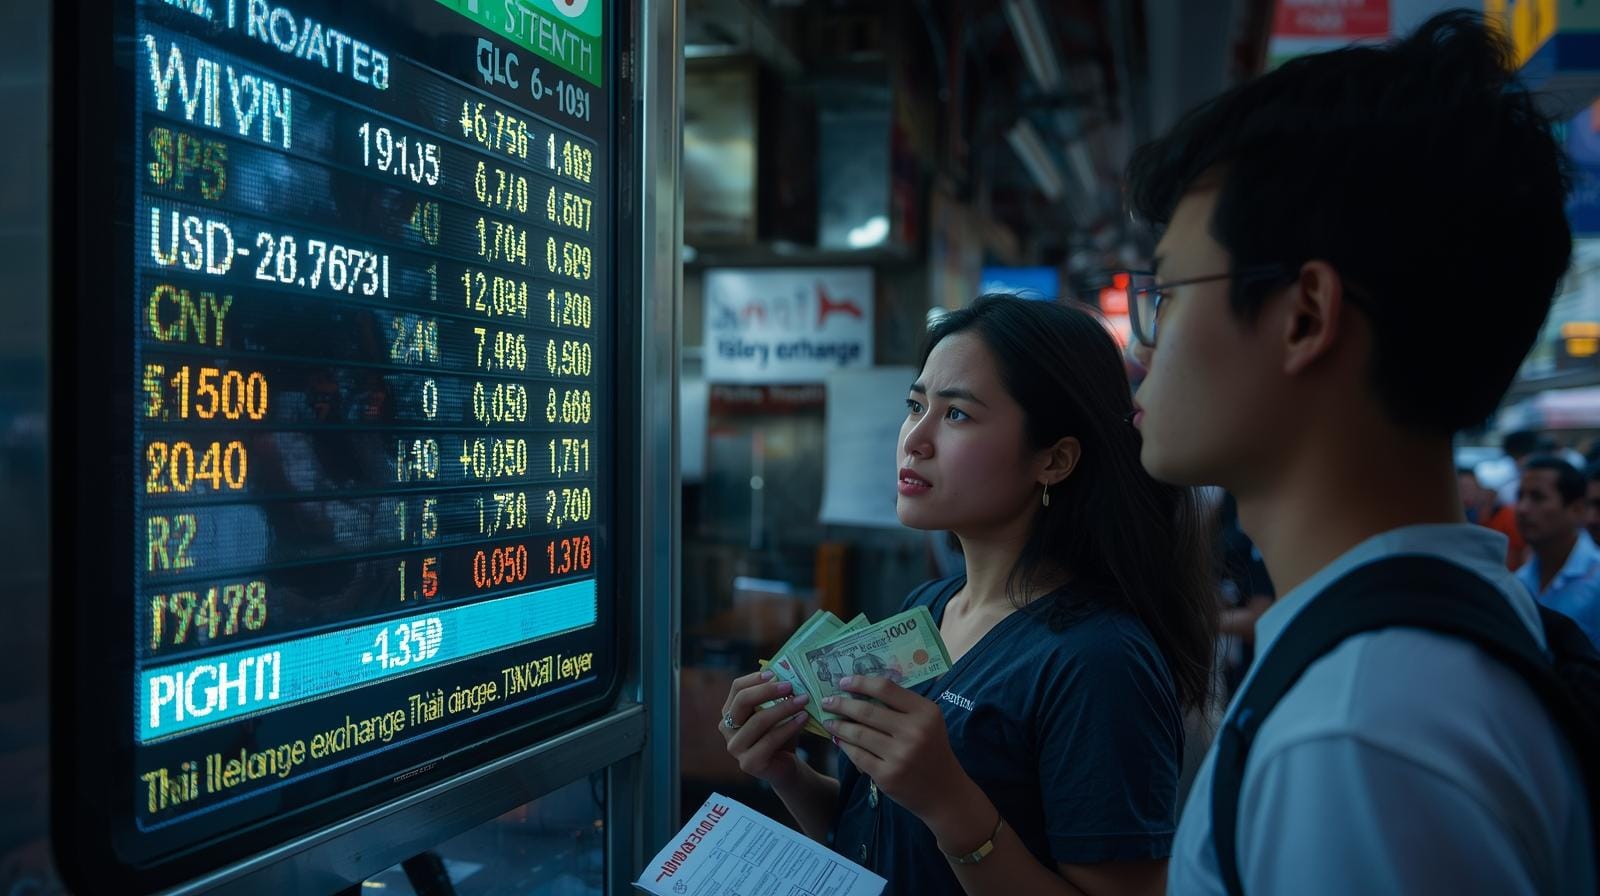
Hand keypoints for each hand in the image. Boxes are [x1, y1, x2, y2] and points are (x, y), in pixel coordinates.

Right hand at [720, 669, 811, 786]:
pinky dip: (789, 727)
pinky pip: (770, 740)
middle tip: (790, 686)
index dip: (755, 679)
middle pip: (743, 701)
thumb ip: (776, 695)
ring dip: (783, 708)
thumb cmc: (780, 735)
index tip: (776, 674)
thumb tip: (785, 671)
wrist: (787, 767)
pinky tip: (803, 718)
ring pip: (758, 720)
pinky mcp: (748, 763)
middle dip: (768, 691)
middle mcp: (726, 729)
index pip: (737, 688)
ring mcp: (735, 747)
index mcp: (730, 712)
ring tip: (803, 700)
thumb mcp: (776, 712)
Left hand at [823, 675, 971, 824]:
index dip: (861, 682)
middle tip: (826, 701)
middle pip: (867, 710)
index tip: (843, 682)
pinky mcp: (887, 775)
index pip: (886, 689)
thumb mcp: (928, 721)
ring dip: (838, 725)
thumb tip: (862, 690)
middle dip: (841, 704)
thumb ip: (903, 705)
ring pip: (858, 733)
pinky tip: (838, 739)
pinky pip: (857, 755)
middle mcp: (913, 732)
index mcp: (925, 712)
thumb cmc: (932, 750)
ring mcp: (899, 755)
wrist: (944, 791)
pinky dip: (844, 745)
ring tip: (829, 721)